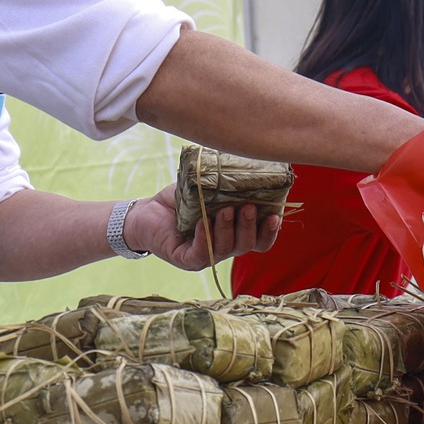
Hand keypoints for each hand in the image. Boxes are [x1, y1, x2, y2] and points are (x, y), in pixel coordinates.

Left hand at [126, 186, 283, 270]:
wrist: (148, 211)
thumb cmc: (182, 199)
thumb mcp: (209, 188)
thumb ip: (229, 183)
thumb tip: (251, 163)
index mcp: (235, 233)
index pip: (260, 240)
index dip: (270, 231)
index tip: (275, 216)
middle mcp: (224, 247)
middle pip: (247, 245)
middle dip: (250, 226)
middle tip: (248, 207)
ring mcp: (206, 256)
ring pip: (226, 249)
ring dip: (228, 229)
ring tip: (225, 209)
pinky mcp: (186, 260)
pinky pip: (201, 254)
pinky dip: (204, 238)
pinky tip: (202, 223)